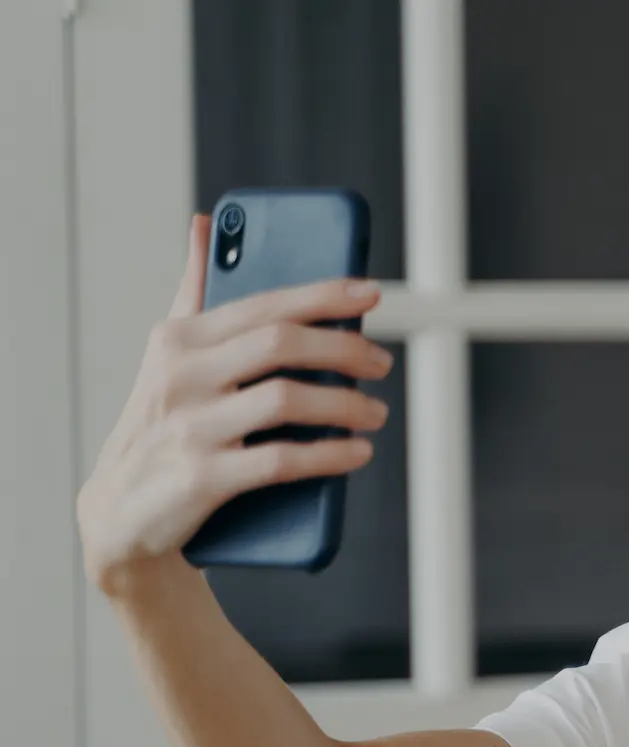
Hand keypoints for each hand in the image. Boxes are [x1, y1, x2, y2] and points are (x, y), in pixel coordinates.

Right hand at [77, 216, 391, 593]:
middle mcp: (180, 375)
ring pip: (286, 401)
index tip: (370, 294)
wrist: (120, 514)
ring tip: (376, 412)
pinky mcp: (201, 477)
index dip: (322, 296)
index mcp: (178, 338)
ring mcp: (189, 427)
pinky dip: (328, 456)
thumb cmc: (161, 424)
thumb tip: (205, 222)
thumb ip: (193, 292)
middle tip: (381, 363)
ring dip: (345, 406)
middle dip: (344, 350)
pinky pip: (279, 461)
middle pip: (280, 344)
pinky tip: (358, 452)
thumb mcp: (168, 354)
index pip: (263, 305)